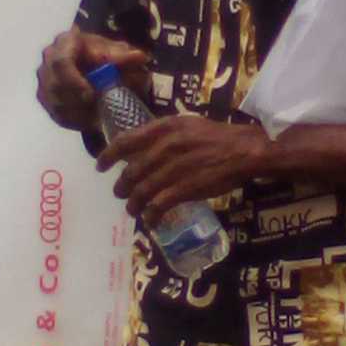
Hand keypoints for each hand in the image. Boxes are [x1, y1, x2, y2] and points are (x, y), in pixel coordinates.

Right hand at [36, 27, 150, 129]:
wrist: (97, 65)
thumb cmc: (106, 56)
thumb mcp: (118, 53)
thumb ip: (126, 56)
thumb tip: (139, 57)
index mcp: (65, 42)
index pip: (61, 62)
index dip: (74, 81)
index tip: (91, 95)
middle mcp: (49, 59)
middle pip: (55, 86)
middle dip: (78, 101)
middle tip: (99, 109)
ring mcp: (44, 80)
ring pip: (56, 103)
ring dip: (79, 113)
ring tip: (100, 114)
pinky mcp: (45, 99)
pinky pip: (57, 115)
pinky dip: (76, 121)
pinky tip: (92, 119)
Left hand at [97, 113, 272, 225]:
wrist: (245, 150)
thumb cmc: (217, 137)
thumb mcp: (186, 125)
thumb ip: (162, 134)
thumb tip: (141, 147)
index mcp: (164, 128)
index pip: (125, 141)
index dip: (108, 156)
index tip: (100, 166)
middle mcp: (165, 147)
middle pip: (131, 171)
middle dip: (122, 186)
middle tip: (119, 193)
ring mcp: (174, 168)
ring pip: (142, 191)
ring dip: (133, 204)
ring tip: (132, 210)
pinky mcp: (185, 188)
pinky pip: (159, 205)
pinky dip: (150, 215)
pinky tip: (149, 220)